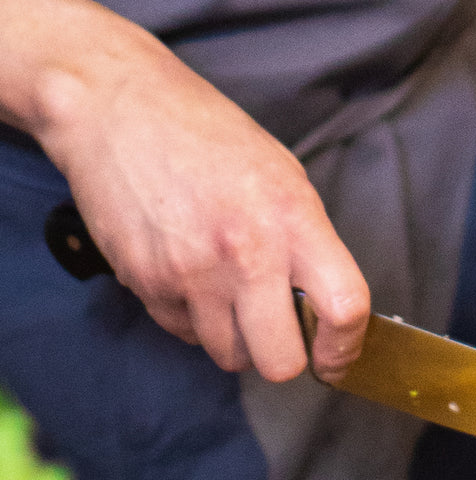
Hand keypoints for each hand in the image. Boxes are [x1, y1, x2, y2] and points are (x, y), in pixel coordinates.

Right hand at [30, 3, 367, 381]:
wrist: (116, 106)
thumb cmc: (210, 139)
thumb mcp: (284, 178)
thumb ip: (309, 247)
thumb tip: (326, 312)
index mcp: (293, 219)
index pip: (344, 309)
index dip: (345, 349)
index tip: (337, 358)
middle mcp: (246, 252)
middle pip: (280, 363)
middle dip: (284, 358)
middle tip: (280, 334)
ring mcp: (192, 273)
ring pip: (230, 356)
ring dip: (237, 339)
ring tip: (229, 293)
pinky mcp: (148, 283)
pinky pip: (185, 333)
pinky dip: (194, 319)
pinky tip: (190, 276)